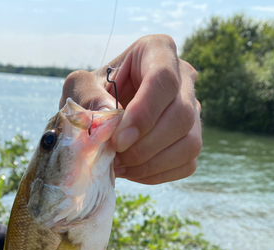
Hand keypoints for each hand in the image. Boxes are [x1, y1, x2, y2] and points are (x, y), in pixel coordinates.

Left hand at [60, 35, 201, 184]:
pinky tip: (131, 170)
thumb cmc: (91, 95)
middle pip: (182, 115)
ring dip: (151, 164)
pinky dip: (156, 174)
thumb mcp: (80, 88)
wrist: (102, 116)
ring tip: (120, 166)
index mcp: (158, 51)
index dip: (143, 114)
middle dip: (145, 145)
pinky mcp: (191, 141)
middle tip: (114, 157)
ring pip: (190, 143)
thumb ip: (88, 99)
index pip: (163, 79)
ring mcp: (193, 111)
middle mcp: (185, 78)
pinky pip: (187, 164)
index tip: (118, 140)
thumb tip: (109, 120)